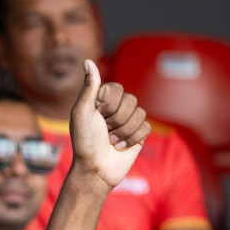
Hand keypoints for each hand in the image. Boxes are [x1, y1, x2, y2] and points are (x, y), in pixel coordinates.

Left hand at [69, 59, 149, 190]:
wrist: (95, 169)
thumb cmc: (84, 141)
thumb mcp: (82, 112)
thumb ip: (89, 87)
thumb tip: (87, 61)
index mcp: (103, 99)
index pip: (117, 88)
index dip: (107, 104)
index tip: (96, 116)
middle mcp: (117, 107)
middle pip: (131, 100)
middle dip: (115, 120)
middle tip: (103, 132)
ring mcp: (129, 120)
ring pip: (140, 113)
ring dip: (123, 131)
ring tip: (110, 142)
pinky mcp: (139, 134)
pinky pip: (146, 127)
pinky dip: (132, 139)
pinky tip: (120, 148)